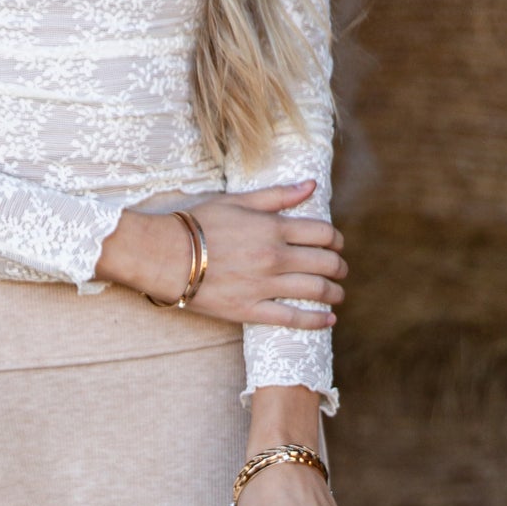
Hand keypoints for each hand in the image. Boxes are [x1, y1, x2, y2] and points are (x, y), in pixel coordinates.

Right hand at [95, 181, 345, 327]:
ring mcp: (264, 286)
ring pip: (314, 291)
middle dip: (338, 267)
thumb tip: (311, 185)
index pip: (322, 233)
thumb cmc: (197, 225)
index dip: (336, 239)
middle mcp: (274, 257)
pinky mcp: (251, 310)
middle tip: (340, 270)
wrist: (165, 257)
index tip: (337, 244)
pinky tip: (329, 320)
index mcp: (273, 228)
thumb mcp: (237, 201)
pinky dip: (316, 320)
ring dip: (333, 293)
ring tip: (338, 295)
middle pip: (324, 262)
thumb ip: (277, 196)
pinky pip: (292, 318)